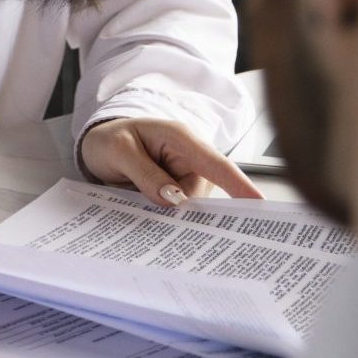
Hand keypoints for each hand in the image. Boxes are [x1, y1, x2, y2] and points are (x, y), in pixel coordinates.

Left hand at [79, 116, 261, 208]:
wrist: (100, 144)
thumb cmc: (110, 140)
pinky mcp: (180, 192)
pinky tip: (148, 219)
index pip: (216, 163)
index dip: (238, 184)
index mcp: (181, 138)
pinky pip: (181, 211)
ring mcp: (187, 176)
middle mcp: (191, 158)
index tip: (258, 203)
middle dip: (183, 211)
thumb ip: (144, 173)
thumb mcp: (118, 151)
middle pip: (200, 195)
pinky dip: (167, 218)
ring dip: (171, 216)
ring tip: (139, 206)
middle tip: (154, 216)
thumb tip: (173, 200)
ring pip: (191, 207)